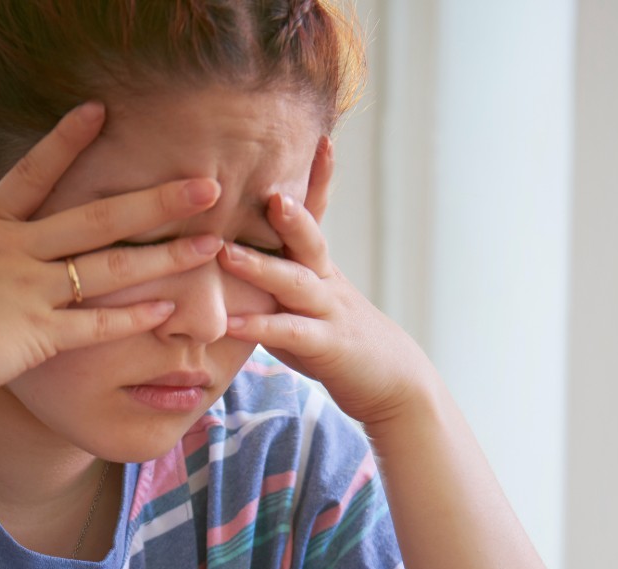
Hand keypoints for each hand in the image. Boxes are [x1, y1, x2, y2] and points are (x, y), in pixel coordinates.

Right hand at [0, 102, 224, 404]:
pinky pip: (96, 324)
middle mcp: (13, 251)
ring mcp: (29, 290)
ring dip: (164, 257)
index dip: (66, 141)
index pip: (31, 175)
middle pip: (97, 218)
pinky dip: (133, 317)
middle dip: (156, 200)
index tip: (98, 111)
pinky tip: (169, 309)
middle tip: (205, 185)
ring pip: (110, 269)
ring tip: (209, 245)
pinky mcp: (37, 335)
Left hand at [218, 139, 440, 427]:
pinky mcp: (326, 346)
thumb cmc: (336, 338)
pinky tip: (232, 322)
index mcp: (319, 266)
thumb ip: (275, 278)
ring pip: (296, 283)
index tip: (320, 138)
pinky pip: (291, 334)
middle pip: (310, 239)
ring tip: (225, 253)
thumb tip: (230, 251)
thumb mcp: (307, 301)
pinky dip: (260, 327)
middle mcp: (326, 281)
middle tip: (265, 188)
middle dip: (290, 214)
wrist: (391, 381)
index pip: (317, 214)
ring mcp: (328, 312)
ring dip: (260, 267)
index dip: (319, 177)